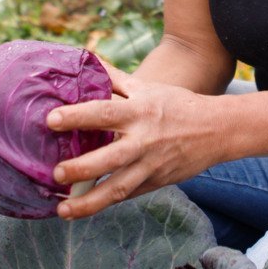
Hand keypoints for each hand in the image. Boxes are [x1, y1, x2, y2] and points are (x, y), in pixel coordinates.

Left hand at [45, 62, 219, 218]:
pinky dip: (105, 203)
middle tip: (56, 173)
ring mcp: (150, 165)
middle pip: (110, 158)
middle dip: (81, 168)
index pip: (104, 112)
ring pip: (118, 188)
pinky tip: (81, 210)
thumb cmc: (176, 104)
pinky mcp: (155, 183)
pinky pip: (127, 195)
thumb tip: (85, 59)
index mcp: (139, 111)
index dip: (77, 116)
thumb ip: (114, 78)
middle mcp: (144, 140)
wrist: (216, 130)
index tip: (51, 120)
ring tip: (62, 209)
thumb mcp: (146, 86)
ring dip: (89, 202)